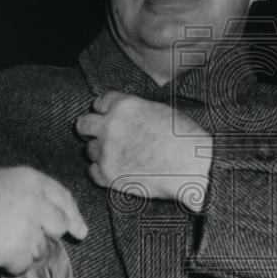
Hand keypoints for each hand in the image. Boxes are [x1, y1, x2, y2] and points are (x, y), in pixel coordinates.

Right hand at [0, 166, 87, 275]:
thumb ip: (27, 194)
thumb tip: (53, 218)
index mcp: (29, 178)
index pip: (62, 197)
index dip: (73, 215)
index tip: (79, 230)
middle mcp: (34, 200)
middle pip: (59, 225)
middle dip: (46, 235)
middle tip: (24, 238)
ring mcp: (27, 225)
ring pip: (40, 248)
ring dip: (22, 251)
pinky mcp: (17, 249)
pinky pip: (24, 265)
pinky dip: (9, 265)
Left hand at [75, 92, 211, 211]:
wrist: (193, 167)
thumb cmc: (185, 139)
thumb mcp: (159, 111)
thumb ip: (136, 112)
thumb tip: (127, 117)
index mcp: (124, 106)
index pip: (99, 103)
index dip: (104, 111)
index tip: (109, 118)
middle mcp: (110, 126)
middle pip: (83, 124)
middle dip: (91, 130)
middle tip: (102, 137)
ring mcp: (107, 151)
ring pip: (89, 150)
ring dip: (100, 153)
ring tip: (119, 158)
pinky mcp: (108, 175)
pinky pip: (93, 172)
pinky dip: (102, 173)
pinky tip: (118, 172)